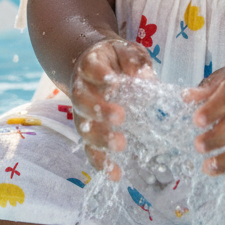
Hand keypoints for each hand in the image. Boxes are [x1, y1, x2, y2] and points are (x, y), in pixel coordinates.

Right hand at [70, 37, 153, 179]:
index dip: (99, 75)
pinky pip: (90, 148)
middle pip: (83, 102)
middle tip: (121, 116)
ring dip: (101, 138)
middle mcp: (81, 89)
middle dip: (100, 111)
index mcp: (90, 65)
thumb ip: (133, 60)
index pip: (91, 68)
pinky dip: (100, 161)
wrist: (98, 64)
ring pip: (84, 127)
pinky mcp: (89, 130)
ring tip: (121, 145)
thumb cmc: (116, 58)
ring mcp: (82, 112)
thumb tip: (142, 76)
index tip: (112, 80)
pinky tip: (115, 174)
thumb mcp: (127, 51)